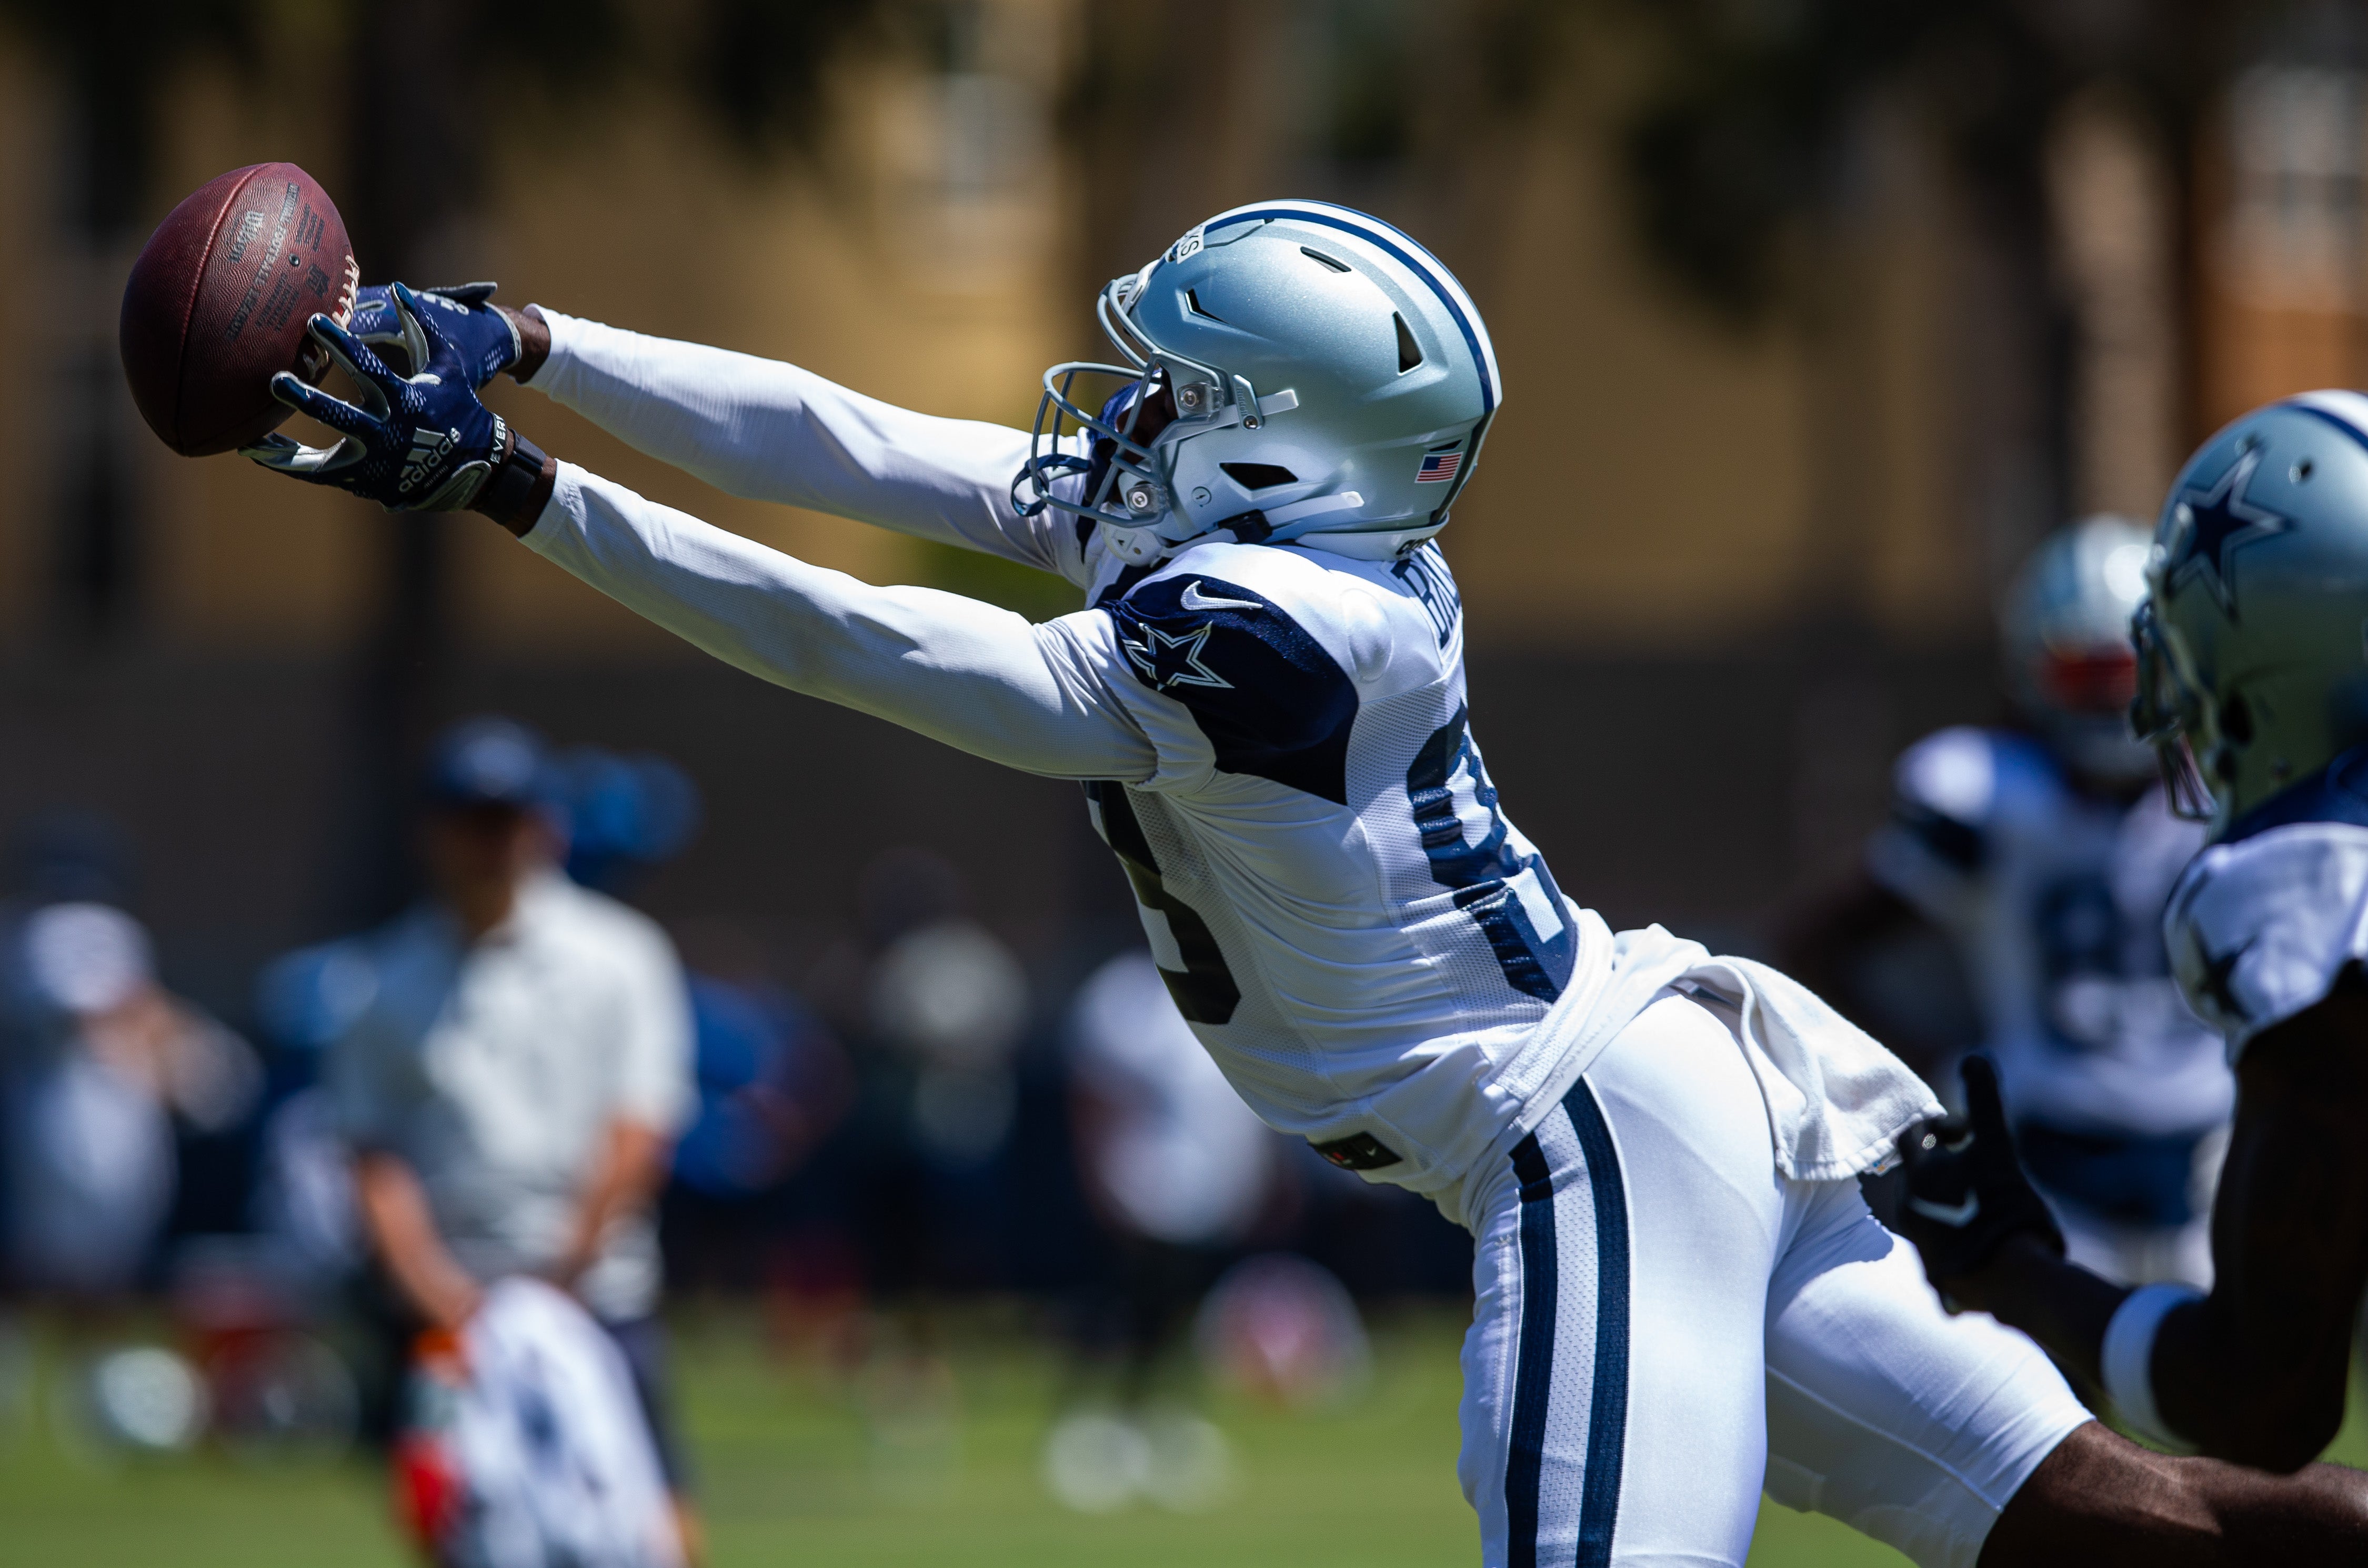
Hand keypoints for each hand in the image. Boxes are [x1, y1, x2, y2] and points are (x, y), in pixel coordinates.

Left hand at [242, 282, 514, 512]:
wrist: (472, 468)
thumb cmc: (457, 406)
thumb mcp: (446, 365)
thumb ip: (420, 327)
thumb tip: (397, 288)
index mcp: (405, 400)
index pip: (367, 369)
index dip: (340, 344)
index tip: (313, 321)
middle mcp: (387, 433)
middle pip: (340, 417)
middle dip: (307, 399)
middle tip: (276, 380)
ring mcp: (374, 462)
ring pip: (322, 458)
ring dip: (285, 449)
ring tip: (251, 437)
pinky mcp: (364, 481)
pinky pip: (317, 475)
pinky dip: (287, 465)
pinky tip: (256, 451)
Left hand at [1893, 1056, 2063, 1301]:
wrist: (2012, 1277)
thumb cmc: (2002, 1204)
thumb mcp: (1996, 1145)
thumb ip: (1984, 1099)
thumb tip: (1976, 1055)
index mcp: (1917, 1176)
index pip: (1911, 1135)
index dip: (1941, 1127)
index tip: (1972, 1135)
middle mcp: (1908, 1210)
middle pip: (1923, 1175)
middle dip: (1950, 1166)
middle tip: (1987, 1169)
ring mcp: (1921, 1245)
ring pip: (1934, 1211)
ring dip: (1957, 1201)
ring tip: (1993, 1204)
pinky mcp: (1937, 1276)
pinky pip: (1946, 1247)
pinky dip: (1965, 1236)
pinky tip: (1994, 1238)